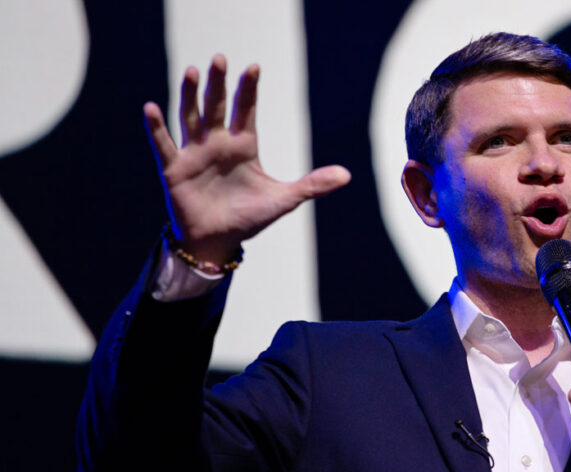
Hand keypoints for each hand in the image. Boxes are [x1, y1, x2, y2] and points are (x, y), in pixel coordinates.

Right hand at [144, 54, 350, 263]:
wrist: (218, 242)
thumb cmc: (248, 218)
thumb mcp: (284, 199)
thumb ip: (313, 184)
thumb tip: (347, 175)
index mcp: (243, 146)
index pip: (246, 110)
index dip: (249, 89)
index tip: (253, 67)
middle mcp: (217, 143)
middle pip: (217, 106)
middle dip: (218, 83)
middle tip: (219, 59)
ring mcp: (195, 153)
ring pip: (191, 117)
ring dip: (189, 95)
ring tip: (190, 71)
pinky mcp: (175, 169)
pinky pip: (164, 144)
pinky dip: (157, 127)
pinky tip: (151, 107)